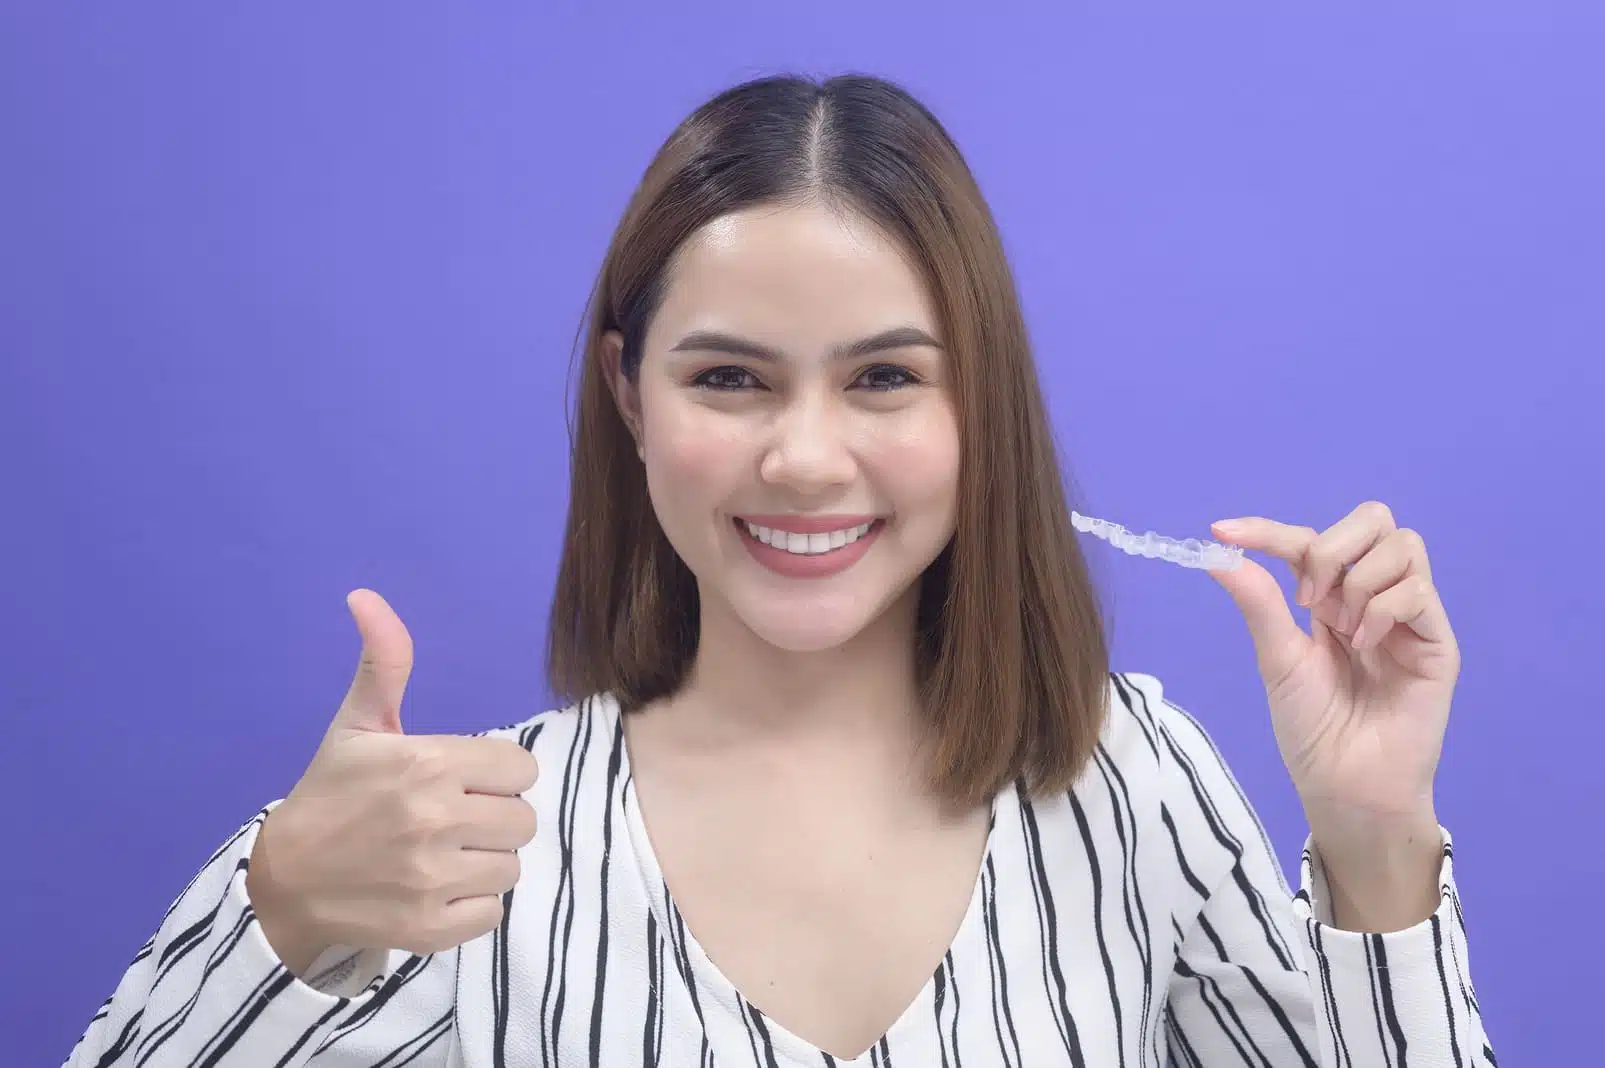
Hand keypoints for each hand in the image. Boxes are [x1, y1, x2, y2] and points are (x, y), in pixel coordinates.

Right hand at [247, 590, 539, 973]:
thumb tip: (366, 596)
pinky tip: (436, 889)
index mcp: (427, 763)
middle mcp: (434, 819)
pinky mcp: (430, 927)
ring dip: (484, 861)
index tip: (460, 781)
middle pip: (522, 818)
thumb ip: (383, 661)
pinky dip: (472, 905)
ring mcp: (432, 878)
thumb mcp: (356, 724)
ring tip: (442, 854)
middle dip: (493, 817)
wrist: (284, 879)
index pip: (519, 768)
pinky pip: (493, 912)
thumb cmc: (332, 794)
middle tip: (451, 819)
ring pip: (511, 865)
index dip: (495, 775)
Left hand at [1206, 502, 1459, 821]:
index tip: (1223, 531)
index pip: (1307, 541)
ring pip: (1403, 544)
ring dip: (1359, 580)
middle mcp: (1371, 598)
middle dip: (1331, 546)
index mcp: (1329, 599)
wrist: (1346, 786)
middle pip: (1374, 519)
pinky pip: (1417, 591)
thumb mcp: (1278, 660)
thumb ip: (1260, 604)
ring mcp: (1408, 617)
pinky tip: (1364, 646)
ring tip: (1340, 629)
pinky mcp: (1436, 642)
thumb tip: (1219, 556)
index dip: (1268, 530)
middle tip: (1307, 600)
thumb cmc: (1313, 730)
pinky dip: (1382, 609)